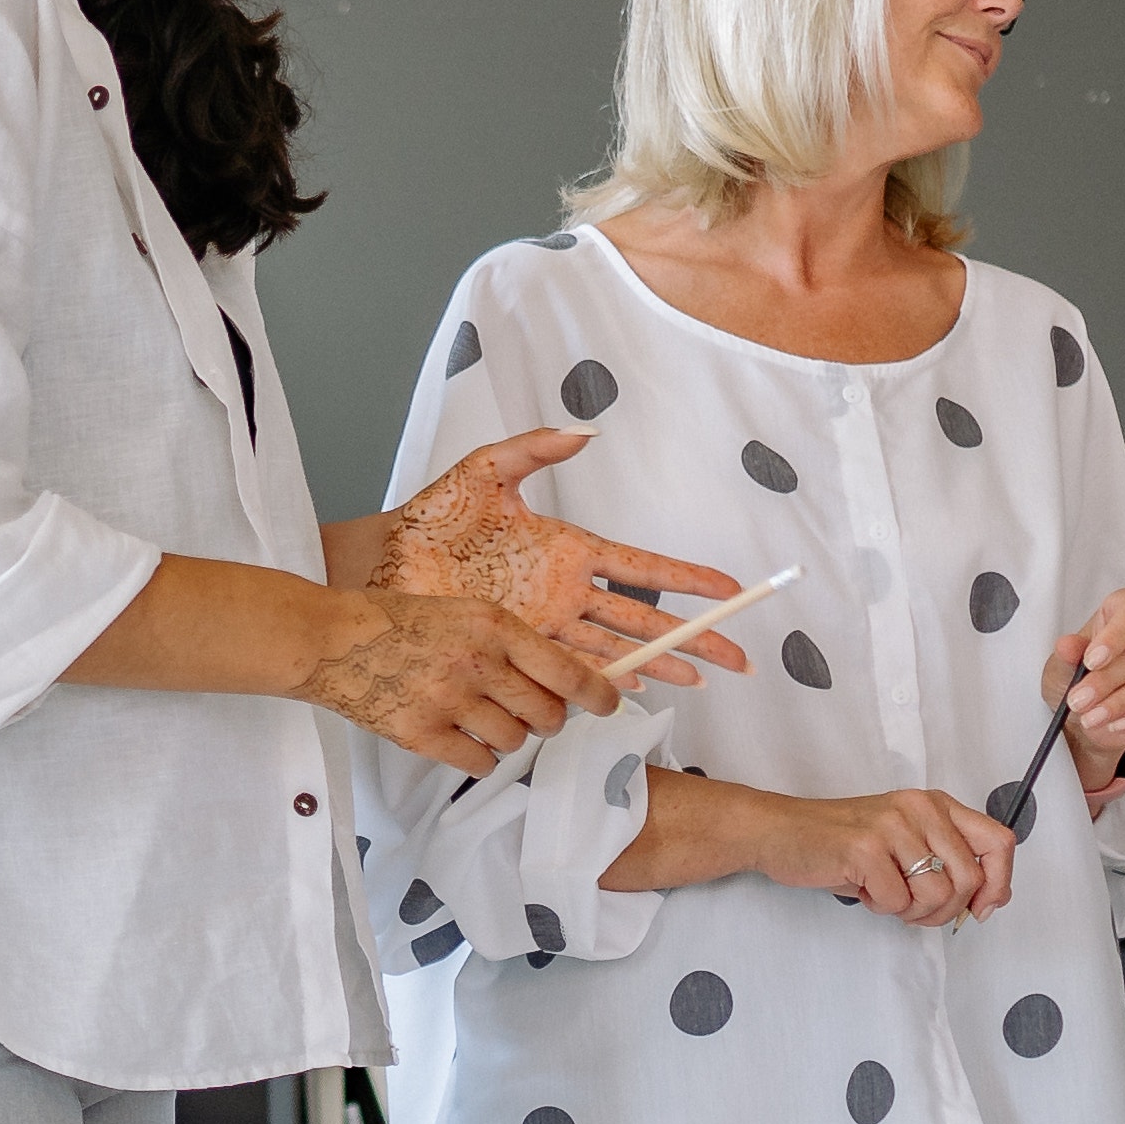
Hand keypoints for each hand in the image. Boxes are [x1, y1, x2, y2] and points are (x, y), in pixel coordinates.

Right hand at [297, 592, 627, 773]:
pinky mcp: (422, 734)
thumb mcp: (462, 613)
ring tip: (486, 722)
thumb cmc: (395, 621)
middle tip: (534, 716)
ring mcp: (449, 701)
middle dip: (548, 720)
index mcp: (493, 625)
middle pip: (548, 714)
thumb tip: (559, 681)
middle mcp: (478, 663)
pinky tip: (465, 742)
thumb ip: (507, 643)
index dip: (598, 695)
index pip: (568, 671)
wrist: (330, 639)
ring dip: (510, 739)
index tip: (609, 705)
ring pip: (515, 741)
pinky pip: (479, 763)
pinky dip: (480, 759)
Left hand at [352, 427, 757, 670]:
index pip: (642, 566)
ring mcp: (547, 624)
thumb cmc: (432, 518)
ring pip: (618, 649)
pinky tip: (638, 690)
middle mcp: (567, 591)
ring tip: (703, 679)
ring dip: (662, 664)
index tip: (729, 589)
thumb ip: (534, 447)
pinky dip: (608, 679)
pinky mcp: (520, 648)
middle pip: (646, 616)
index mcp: (570, 548)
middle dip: (695, 635)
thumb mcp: (484, 470)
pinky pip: (573, 668)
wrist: (386, 562)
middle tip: (738, 655)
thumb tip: (584, 433)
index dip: (687, 578)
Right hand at [727, 782, 1013, 928]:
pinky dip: (880, 907)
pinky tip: (861, 889)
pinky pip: (897, 900)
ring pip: (937, 894)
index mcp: (936, 805)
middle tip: (912, 909)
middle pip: (970, 878)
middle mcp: (921, 808)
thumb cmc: (842, 843)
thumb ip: (946, 861)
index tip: (979, 909)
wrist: (779, 831)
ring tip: (884, 897)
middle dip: (944, 910)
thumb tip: (988, 900)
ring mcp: (893, 826)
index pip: (999, 841)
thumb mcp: (904, 842)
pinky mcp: (865, 848)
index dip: (998, 883)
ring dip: (911, 911)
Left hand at [1042, 587, 1124, 797]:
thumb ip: (1067, 655)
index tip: (1091, 661)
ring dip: (1121, 702)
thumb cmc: (1083, 678)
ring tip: (1093, 716)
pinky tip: (1119, 723)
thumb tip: (1067, 646)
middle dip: (1108, 680)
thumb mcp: (1063, 665)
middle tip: (1081, 699)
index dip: (1114, 637)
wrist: (1092, 711)